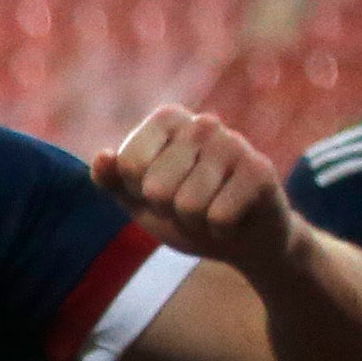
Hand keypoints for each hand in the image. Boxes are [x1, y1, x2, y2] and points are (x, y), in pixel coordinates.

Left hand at [92, 103, 298, 268]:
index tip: (160, 191)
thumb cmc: (185, 213)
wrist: (244, 240)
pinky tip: (234, 220)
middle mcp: (203, 123)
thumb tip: (101, 156)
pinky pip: (218, 217)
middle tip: (190, 206)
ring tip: (212, 211)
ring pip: (188, 205)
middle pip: (156, 188)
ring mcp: (235, 144)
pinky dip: (220, 231)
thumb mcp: (138, 199)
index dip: (138, 193)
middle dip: (169, 211)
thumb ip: (111, 180)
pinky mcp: (260, 171)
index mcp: (168, 119)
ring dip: (195, 223)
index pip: (127, 165)